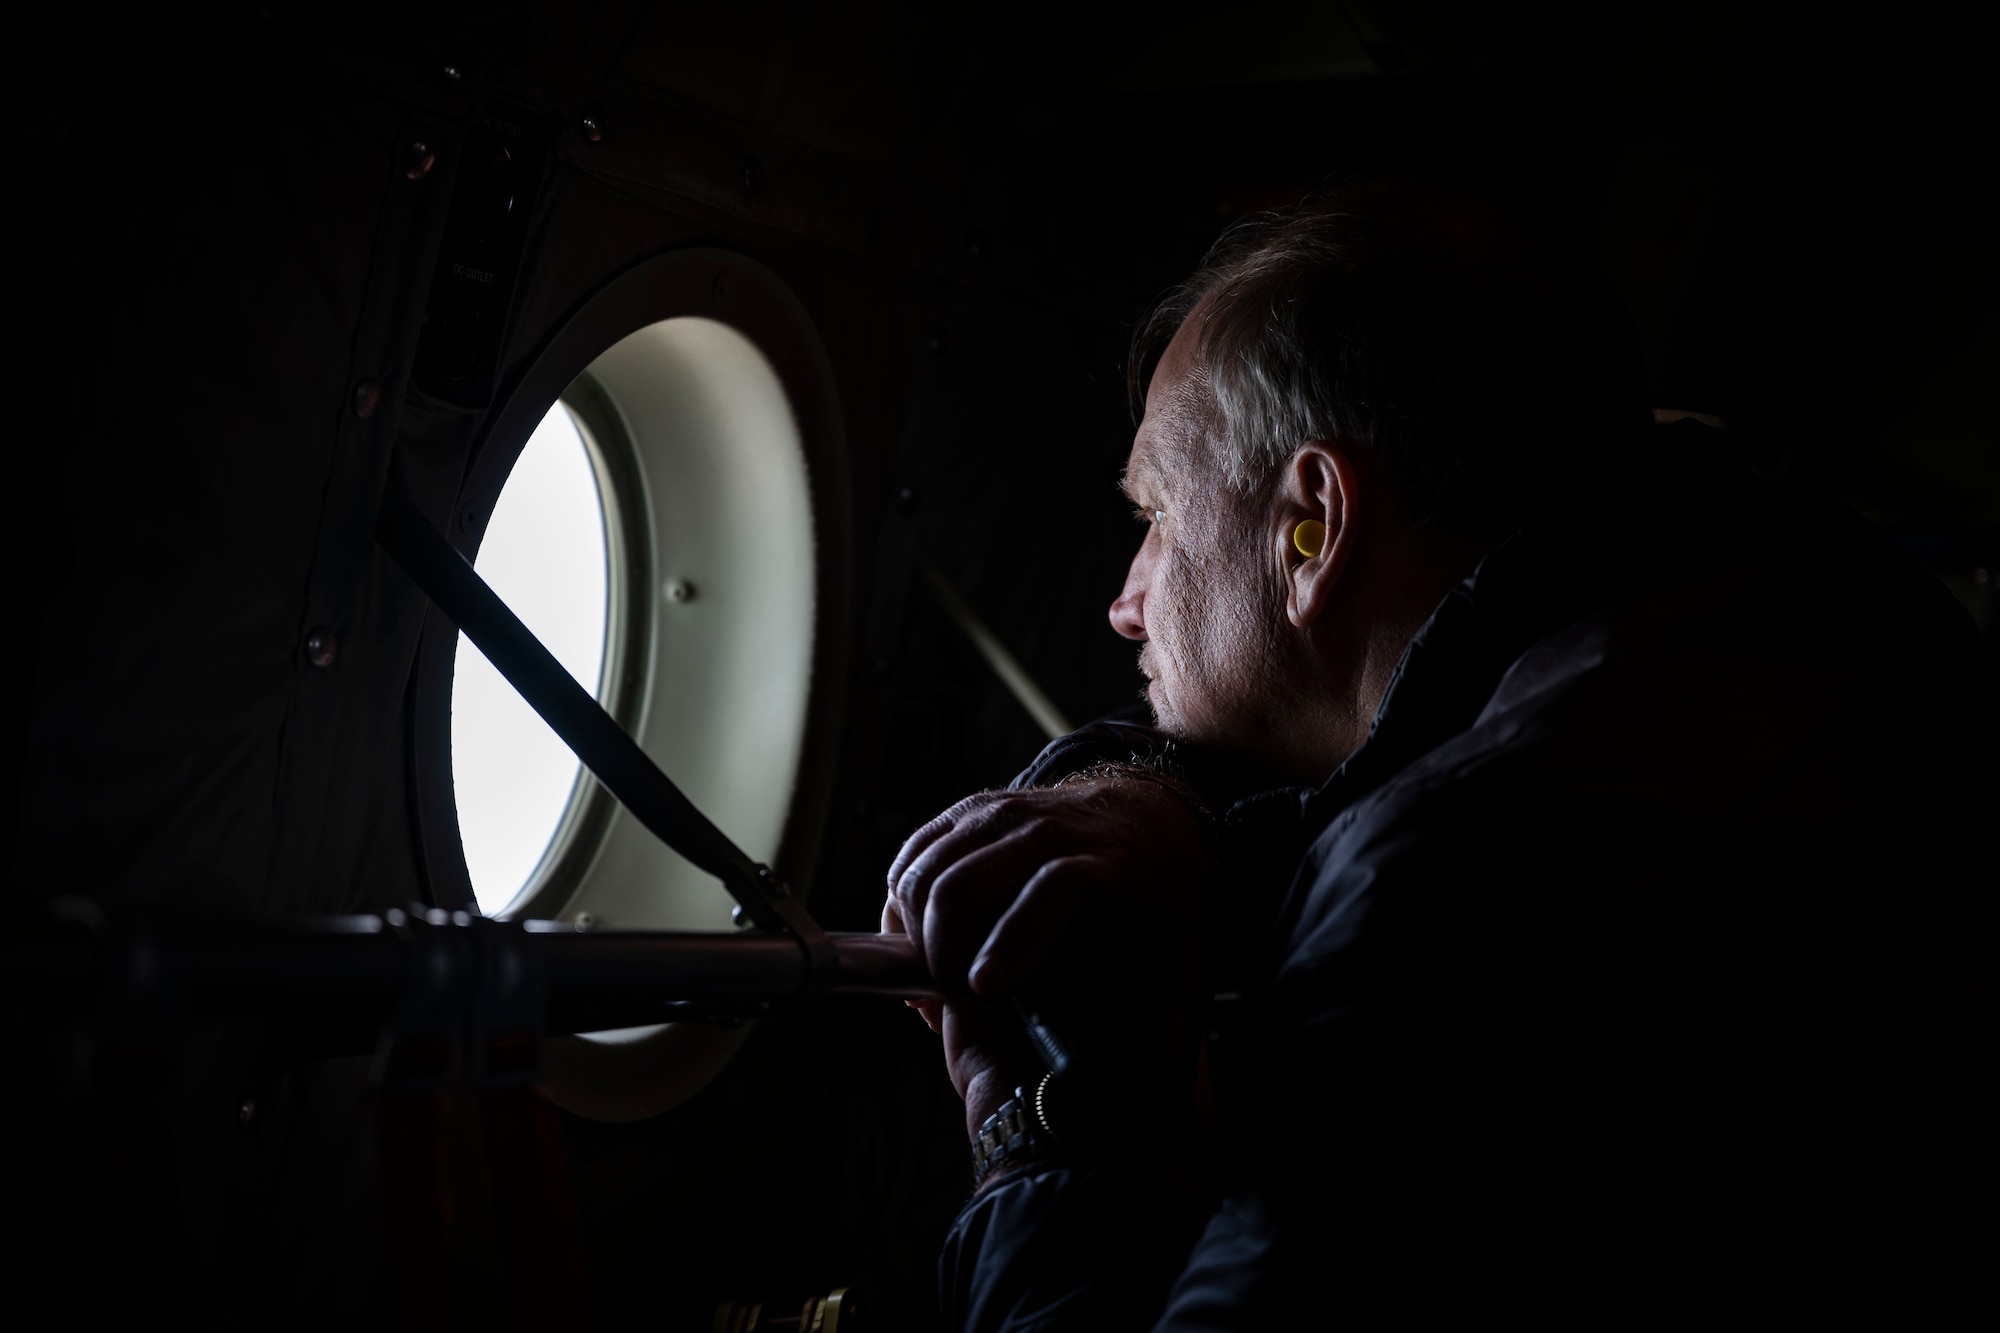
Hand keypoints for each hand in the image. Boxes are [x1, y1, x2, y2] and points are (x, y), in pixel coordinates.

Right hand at [880, 776, 1213, 1138]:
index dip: (1013, 939)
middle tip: (955, 1002)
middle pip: (967, 883)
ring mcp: (1002, 814)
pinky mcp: (966, 813)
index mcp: (1113, 867)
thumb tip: (1146, 1099)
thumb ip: (1166, 1027)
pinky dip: (902, 911)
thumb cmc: (1161, 899)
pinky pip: (910, 861)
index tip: (982, 988)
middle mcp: (1051, 830)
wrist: (1148, 814)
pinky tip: (924, 945)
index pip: (1055, 888)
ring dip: (917, 937)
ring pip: (925, 873)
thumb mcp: (1187, 959)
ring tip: (941, 979)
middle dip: (943, 954)